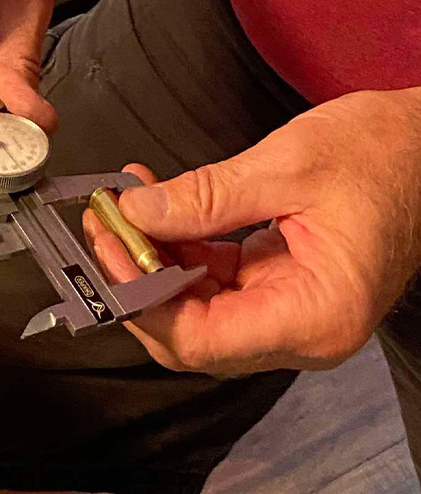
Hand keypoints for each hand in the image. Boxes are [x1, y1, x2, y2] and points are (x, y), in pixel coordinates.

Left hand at [84, 88, 420, 374]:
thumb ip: (206, 197)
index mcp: (316, 315)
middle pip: (192, 335)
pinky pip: (216, 285)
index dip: (142, 300)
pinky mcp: (282, 289)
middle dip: (141, 281)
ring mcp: (292, 314)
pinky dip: (183, 251)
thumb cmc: (386, 152)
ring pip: (197, 311)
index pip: (201, 340)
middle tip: (107, 226)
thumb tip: (134, 211)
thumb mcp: (288, 166)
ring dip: (156, 261)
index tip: (110, 247)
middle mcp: (304, 331)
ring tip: (126, 207)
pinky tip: (160, 209)